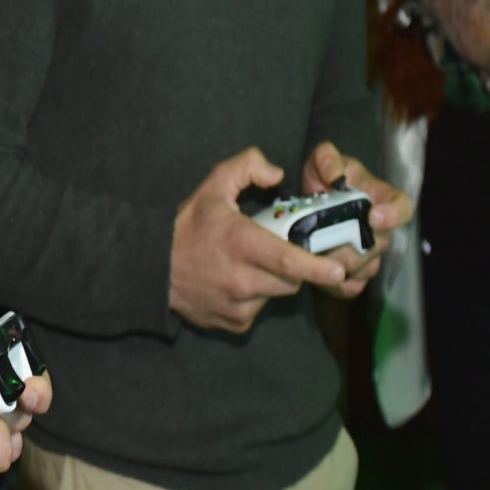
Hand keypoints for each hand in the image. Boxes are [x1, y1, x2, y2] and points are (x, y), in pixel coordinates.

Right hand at [169, 147, 351, 334]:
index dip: (318, 268)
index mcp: (242, 244)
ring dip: (275, 282)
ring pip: (277, 295)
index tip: (340, 271)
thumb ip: (246, 167)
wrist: (149, 268)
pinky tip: (236, 284)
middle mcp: (242, 279)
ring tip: (253, 267)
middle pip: (292, 280)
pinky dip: (256, 298)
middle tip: (285, 253)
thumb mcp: (212, 188)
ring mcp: (238, 306)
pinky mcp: (234, 323)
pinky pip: (259, 310)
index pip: (289, 261)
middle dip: (296, 268)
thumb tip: (278, 173)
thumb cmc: (186, 227)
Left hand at [300, 142, 413, 298]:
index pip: (403, 207)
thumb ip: (327, 159)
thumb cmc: (324, 179)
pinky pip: (353, 287)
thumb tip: (334, 175)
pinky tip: (319, 275)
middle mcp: (382, 229)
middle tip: (327, 246)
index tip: (373, 216)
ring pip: (367, 268)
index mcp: (382, 199)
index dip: (393, 215)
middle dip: (354, 248)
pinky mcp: (355, 274)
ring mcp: (371, 254)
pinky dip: (336, 285)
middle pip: (379, 245)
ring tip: (317, 258)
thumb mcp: (322, 160)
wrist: (306, 205)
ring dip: (342, 267)